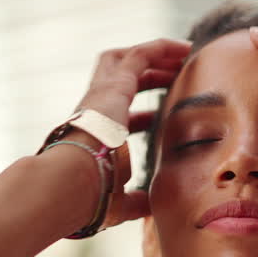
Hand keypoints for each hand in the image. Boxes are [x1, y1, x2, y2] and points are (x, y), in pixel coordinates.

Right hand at [67, 38, 190, 228]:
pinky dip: (161, 49)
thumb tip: (151, 207)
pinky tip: (184, 50)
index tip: (162, 116)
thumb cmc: (93, 196)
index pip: (119, 118)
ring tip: (184, 54)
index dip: (143, 115)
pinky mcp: (114, 84)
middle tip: (177, 73)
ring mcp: (102, 93)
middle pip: (120, 79)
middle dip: (149, 73)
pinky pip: (140, 56)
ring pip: (126, 59)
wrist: (73, 182)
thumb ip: (136, 201)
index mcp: (96, 134)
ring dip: (156, 55)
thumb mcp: (120, 199)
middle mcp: (96, 108)